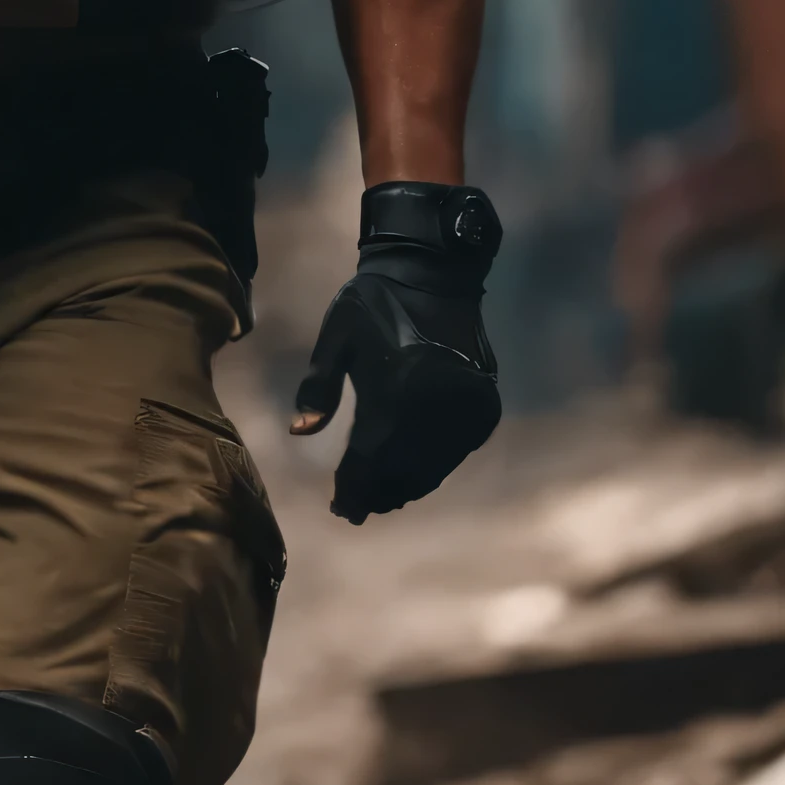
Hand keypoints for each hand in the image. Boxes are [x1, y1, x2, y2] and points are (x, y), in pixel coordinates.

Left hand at [293, 184, 501, 524]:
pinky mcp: (484, 406)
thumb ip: (318, 387)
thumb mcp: (336, 337)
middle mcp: (436, 403)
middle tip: (356, 510)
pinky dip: (432, 468)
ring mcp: (466, 406)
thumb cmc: (373, 304)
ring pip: (433, 468)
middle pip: (402, 470)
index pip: (370, 456)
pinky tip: (411, 473)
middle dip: (377, 493)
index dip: (353, 488)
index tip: (341, 509)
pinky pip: (455, 454)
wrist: (434, 274)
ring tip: (380, 498)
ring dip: (405, 486)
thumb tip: (300, 433)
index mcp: (396, 386)